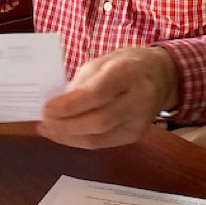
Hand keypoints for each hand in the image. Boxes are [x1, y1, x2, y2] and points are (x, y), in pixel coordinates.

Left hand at [39, 46, 177, 149]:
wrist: (161, 76)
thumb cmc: (127, 63)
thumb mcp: (103, 61)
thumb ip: (81, 83)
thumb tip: (57, 105)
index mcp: (129, 72)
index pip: (97, 94)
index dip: (69, 105)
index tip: (46, 109)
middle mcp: (139, 99)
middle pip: (99, 121)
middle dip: (66, 126)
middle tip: (44, 123)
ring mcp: (140, 121)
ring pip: (99, 138)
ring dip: (69, 137)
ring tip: (48, 130)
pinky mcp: (135, 135)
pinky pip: (103, 143)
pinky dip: (79, 141)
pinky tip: (65, 135)